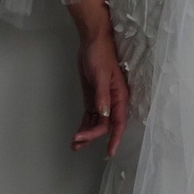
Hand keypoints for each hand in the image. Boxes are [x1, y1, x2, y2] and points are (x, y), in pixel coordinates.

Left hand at [71, 29, 130, 158]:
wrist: (92, 41)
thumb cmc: (100, 55)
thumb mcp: (101, 75)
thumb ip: (102, 96)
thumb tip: (104, 115)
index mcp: (119, 97)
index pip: (118, 123)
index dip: (115, 138)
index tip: (109, 152)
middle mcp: (112, 102)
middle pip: (104, 126)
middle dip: (92, 135)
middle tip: (76, 142)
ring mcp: (102, 101)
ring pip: (96, 124)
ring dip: (87, 134)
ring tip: (74, 145)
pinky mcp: (93, 99)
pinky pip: (90, 117)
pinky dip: (84, 126)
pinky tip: (77, 135)